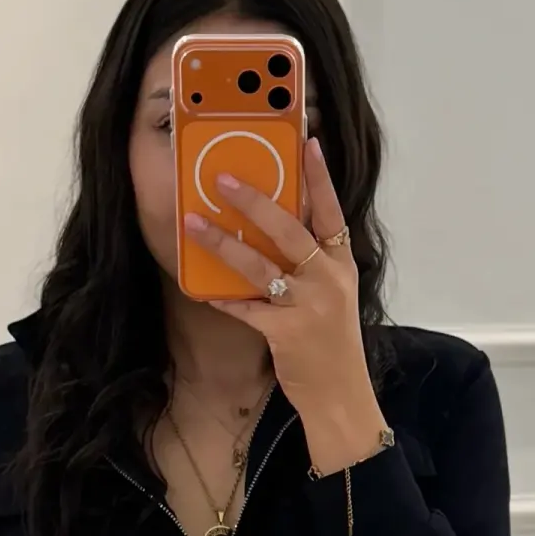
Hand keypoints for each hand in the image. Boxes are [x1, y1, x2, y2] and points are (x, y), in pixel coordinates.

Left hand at [182, 133, 388, 471]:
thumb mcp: (334, 296)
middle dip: (254, 201)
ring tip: (193, 223)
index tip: (307, 140)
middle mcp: (327, 279)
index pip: (331, 210)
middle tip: (222, 178)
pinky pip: (245, 308)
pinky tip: (201, 287)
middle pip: (289, 229)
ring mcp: (307, 306)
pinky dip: (223, 298)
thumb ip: (313, 262)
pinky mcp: (285, 333)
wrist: (341, 396)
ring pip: (259, 265)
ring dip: (222, 243)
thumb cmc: (333, 344)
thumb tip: (276, 228)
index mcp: (341, 264)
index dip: (319, 176)